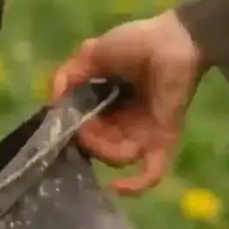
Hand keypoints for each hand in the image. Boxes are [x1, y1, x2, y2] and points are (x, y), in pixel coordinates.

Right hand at [49, 9, 207, 193]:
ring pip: (117, 159)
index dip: (74, 128)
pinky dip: (134, 186)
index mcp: (108, 104)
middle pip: (99, 148)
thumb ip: (67, 75)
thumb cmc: (136, 43)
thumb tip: (53, 102)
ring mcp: (144, 134)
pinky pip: (149, 174)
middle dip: (90, 140)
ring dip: (106, 150)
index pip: (85, 129)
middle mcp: (125, 123)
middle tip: (87, 123)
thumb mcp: (91, 53)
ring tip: (105, 129)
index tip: (66, 118)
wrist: (175, 41)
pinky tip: (115, 186)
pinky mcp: (162, 141)